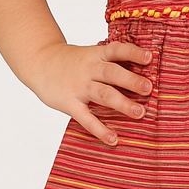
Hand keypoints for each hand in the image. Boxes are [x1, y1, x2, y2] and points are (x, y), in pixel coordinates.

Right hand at [29, 40, 153, 144]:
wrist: (39, 62)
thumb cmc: (72, 61)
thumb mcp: (90, 54)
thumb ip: (111, 62)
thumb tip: (143, 72)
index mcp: (96, 55)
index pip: (116, 50)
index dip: (133, 53)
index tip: (149, 57)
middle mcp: (89, 69)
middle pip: (112, 73)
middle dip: (131, 80)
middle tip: (149, 88)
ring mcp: (79, 86)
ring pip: (103, 94)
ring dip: (122, 103)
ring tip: (139, 113)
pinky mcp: (69, 103)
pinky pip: (86, 118)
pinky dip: (100, 129)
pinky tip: (113, 139)